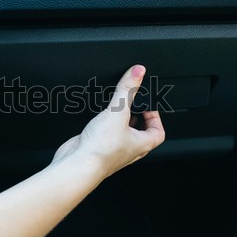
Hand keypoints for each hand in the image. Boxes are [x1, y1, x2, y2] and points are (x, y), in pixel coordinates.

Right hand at [52, 65, 164, 179]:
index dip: (156, 117)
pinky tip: (97, 120)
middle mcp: (129, 150)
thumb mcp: (117, 112)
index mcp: (142, 145)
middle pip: (140, 134)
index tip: (148, 104)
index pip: (158, 132)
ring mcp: (113, 151)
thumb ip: (127, 90)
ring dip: (121, 123)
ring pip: (122, 135)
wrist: (77, 164)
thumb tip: (138, 72)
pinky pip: (106, 136)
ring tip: (115, 109)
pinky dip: (104, 127)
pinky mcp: (97, 149)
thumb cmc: (100, 150)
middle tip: (133, 104)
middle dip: (137, 118)